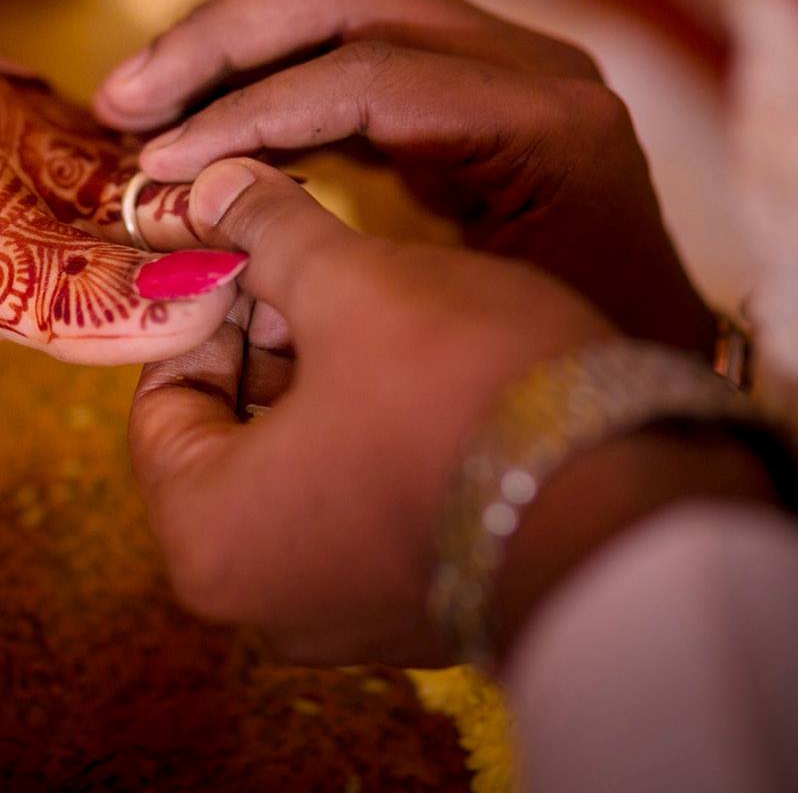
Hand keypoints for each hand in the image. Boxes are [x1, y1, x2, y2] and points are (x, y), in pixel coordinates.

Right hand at [93, 0, 715, 354]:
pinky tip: (198, 112)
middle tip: (122, 99)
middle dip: (221, 42)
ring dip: (230, 44)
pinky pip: (353, 45)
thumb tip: (206, 215)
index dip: (248, 112)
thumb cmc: (565, 383)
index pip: (366, 73)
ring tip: (134, 97)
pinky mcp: (469, 87)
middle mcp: (528, 64)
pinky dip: (267, 72)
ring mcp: (503, 65)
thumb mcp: (454, 326)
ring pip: (341, 3)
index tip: (158, 162)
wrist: (642, 410)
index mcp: (541, 117)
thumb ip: (339, 261)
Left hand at [128, 158, 614, 666]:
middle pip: (228, 434)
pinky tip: (424, 367)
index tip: (246, 248)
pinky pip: (361, 507)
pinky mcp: (417, 609)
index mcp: (208, 537)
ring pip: (299, 468)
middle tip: (312, 265)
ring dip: (325, 381)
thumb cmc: (465, 394)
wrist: (637, 507)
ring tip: (375, 303)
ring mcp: (343, 615)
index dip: (202, 308)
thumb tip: (213, 182)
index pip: (160, 401)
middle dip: (268, 341)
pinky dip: (374, 438)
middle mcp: (259, 600)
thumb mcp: (353, 287)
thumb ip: (269, 231)